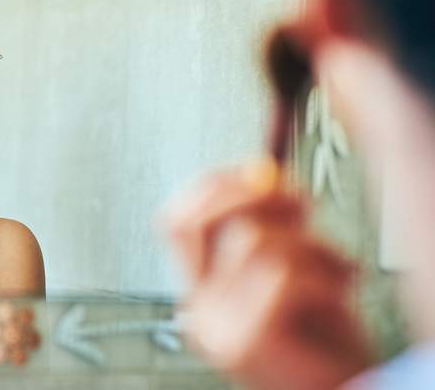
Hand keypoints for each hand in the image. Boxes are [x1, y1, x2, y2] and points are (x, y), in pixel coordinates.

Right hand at [165, 168, 373, 389]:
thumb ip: (272, 225)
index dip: (211, 187)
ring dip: (311, 246)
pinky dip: (325, 278)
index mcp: (202, 291)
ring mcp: (214, 328)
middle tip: (303, 204)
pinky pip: (282, 275)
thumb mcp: (294, 266)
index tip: (256, 172)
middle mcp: (197, 310)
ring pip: (252, 242)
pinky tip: (338, 300)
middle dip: (255, 196)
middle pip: (197, 222)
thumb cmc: (325, 335)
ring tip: (337, 272)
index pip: (176, 222)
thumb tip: (266, 174)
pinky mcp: (243, 343)